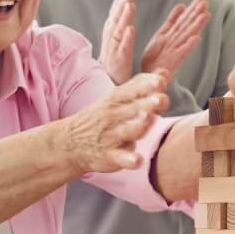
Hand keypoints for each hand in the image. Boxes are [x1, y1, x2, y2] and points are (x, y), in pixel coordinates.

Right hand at [55, 71, 170, 174]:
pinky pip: (121, 158)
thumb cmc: (102, 117)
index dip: (147, 85)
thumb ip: (142, 86)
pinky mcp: (111, 156)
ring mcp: (112, 136)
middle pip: (134, 108)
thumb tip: (164, 73)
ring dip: (139, 125)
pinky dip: (129, 160)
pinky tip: (137, 160)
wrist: (71, 142)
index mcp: (116, 100)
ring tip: (149, 119)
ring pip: (128, 130)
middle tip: (160, 99)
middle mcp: (114, 116)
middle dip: (147, 103)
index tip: (160, 81)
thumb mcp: (117, 98)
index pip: (132, 89)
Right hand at [98, 0, 136, 83]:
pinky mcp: (120, 61)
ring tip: (130, 5)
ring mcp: (115, 50)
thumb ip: (118, 24)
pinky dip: (127, 38)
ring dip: (124, 17)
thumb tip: (123, 7)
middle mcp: (111, 40)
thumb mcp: (114, 41)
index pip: (114, 16)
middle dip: (121, 6)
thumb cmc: (113, 61)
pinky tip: (131, 29)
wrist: (108, 83)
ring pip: (119, 31)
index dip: (118, 4)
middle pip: (116, 20)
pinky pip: (124, 48)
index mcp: (110, 35)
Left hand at [140, 0, 210, 77]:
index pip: (181, 20)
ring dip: (196, 26)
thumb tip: (181, 6)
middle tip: (205, 2)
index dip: (190, 10)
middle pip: (186, 26)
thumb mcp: (160, 36)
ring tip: (205, 15)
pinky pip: (181, 53)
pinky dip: (188, 46)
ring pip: (186, 36)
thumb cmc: (154, 59)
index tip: (200, 0)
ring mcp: (174, 52)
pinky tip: (196, 38)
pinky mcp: (172, 63)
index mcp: (169, 35)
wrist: (147, 78)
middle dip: (195, 14)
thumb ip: (171, 22)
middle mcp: (173, 42)